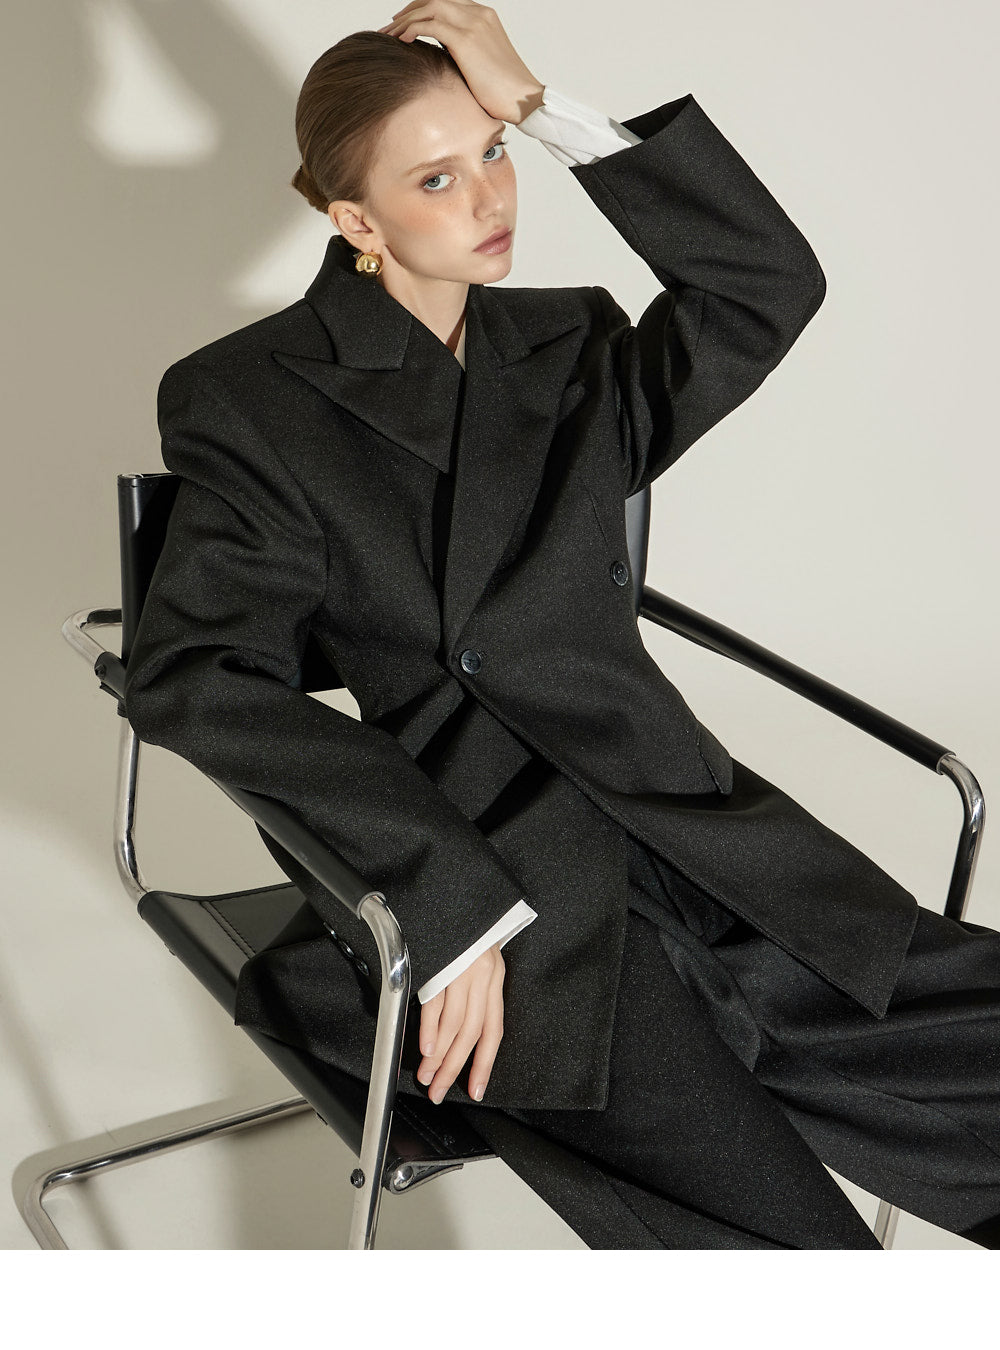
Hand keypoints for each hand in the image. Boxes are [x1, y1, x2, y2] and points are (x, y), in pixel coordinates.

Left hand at [377, 2, 544, 124]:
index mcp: (483, 16)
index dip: (422, 8)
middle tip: (390, 26)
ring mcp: (472, 23)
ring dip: (405, 20)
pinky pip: (430, 24)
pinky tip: (402, 41)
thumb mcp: (483, 63)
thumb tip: (443, 59)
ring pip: (429, 7)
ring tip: (389, 34)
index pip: (446, 1)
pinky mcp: (466, 39)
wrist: (525, 98)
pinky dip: (412, 29)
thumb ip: (464, 51)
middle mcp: (477, 13)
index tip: (405, 22)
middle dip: (409, 10)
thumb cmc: (505, 90)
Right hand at [417, 941, 505, 1102]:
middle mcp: (483, 977)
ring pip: (454, 1024)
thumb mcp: (480, 963)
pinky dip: (430, 1028)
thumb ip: (474, 996)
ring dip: (439, 1055)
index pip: (493, 1032)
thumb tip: (455, 1034)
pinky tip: (426, 1047)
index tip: (476, 1089)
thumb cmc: (470, 932)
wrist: (465, 894)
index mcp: (495, 980)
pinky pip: (436, 1002)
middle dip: (454, 1067)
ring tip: (428, 1075)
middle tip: (439, 1090)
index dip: (484, 1063)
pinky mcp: (442, 962)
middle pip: (471, 1034)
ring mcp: (463, 970)